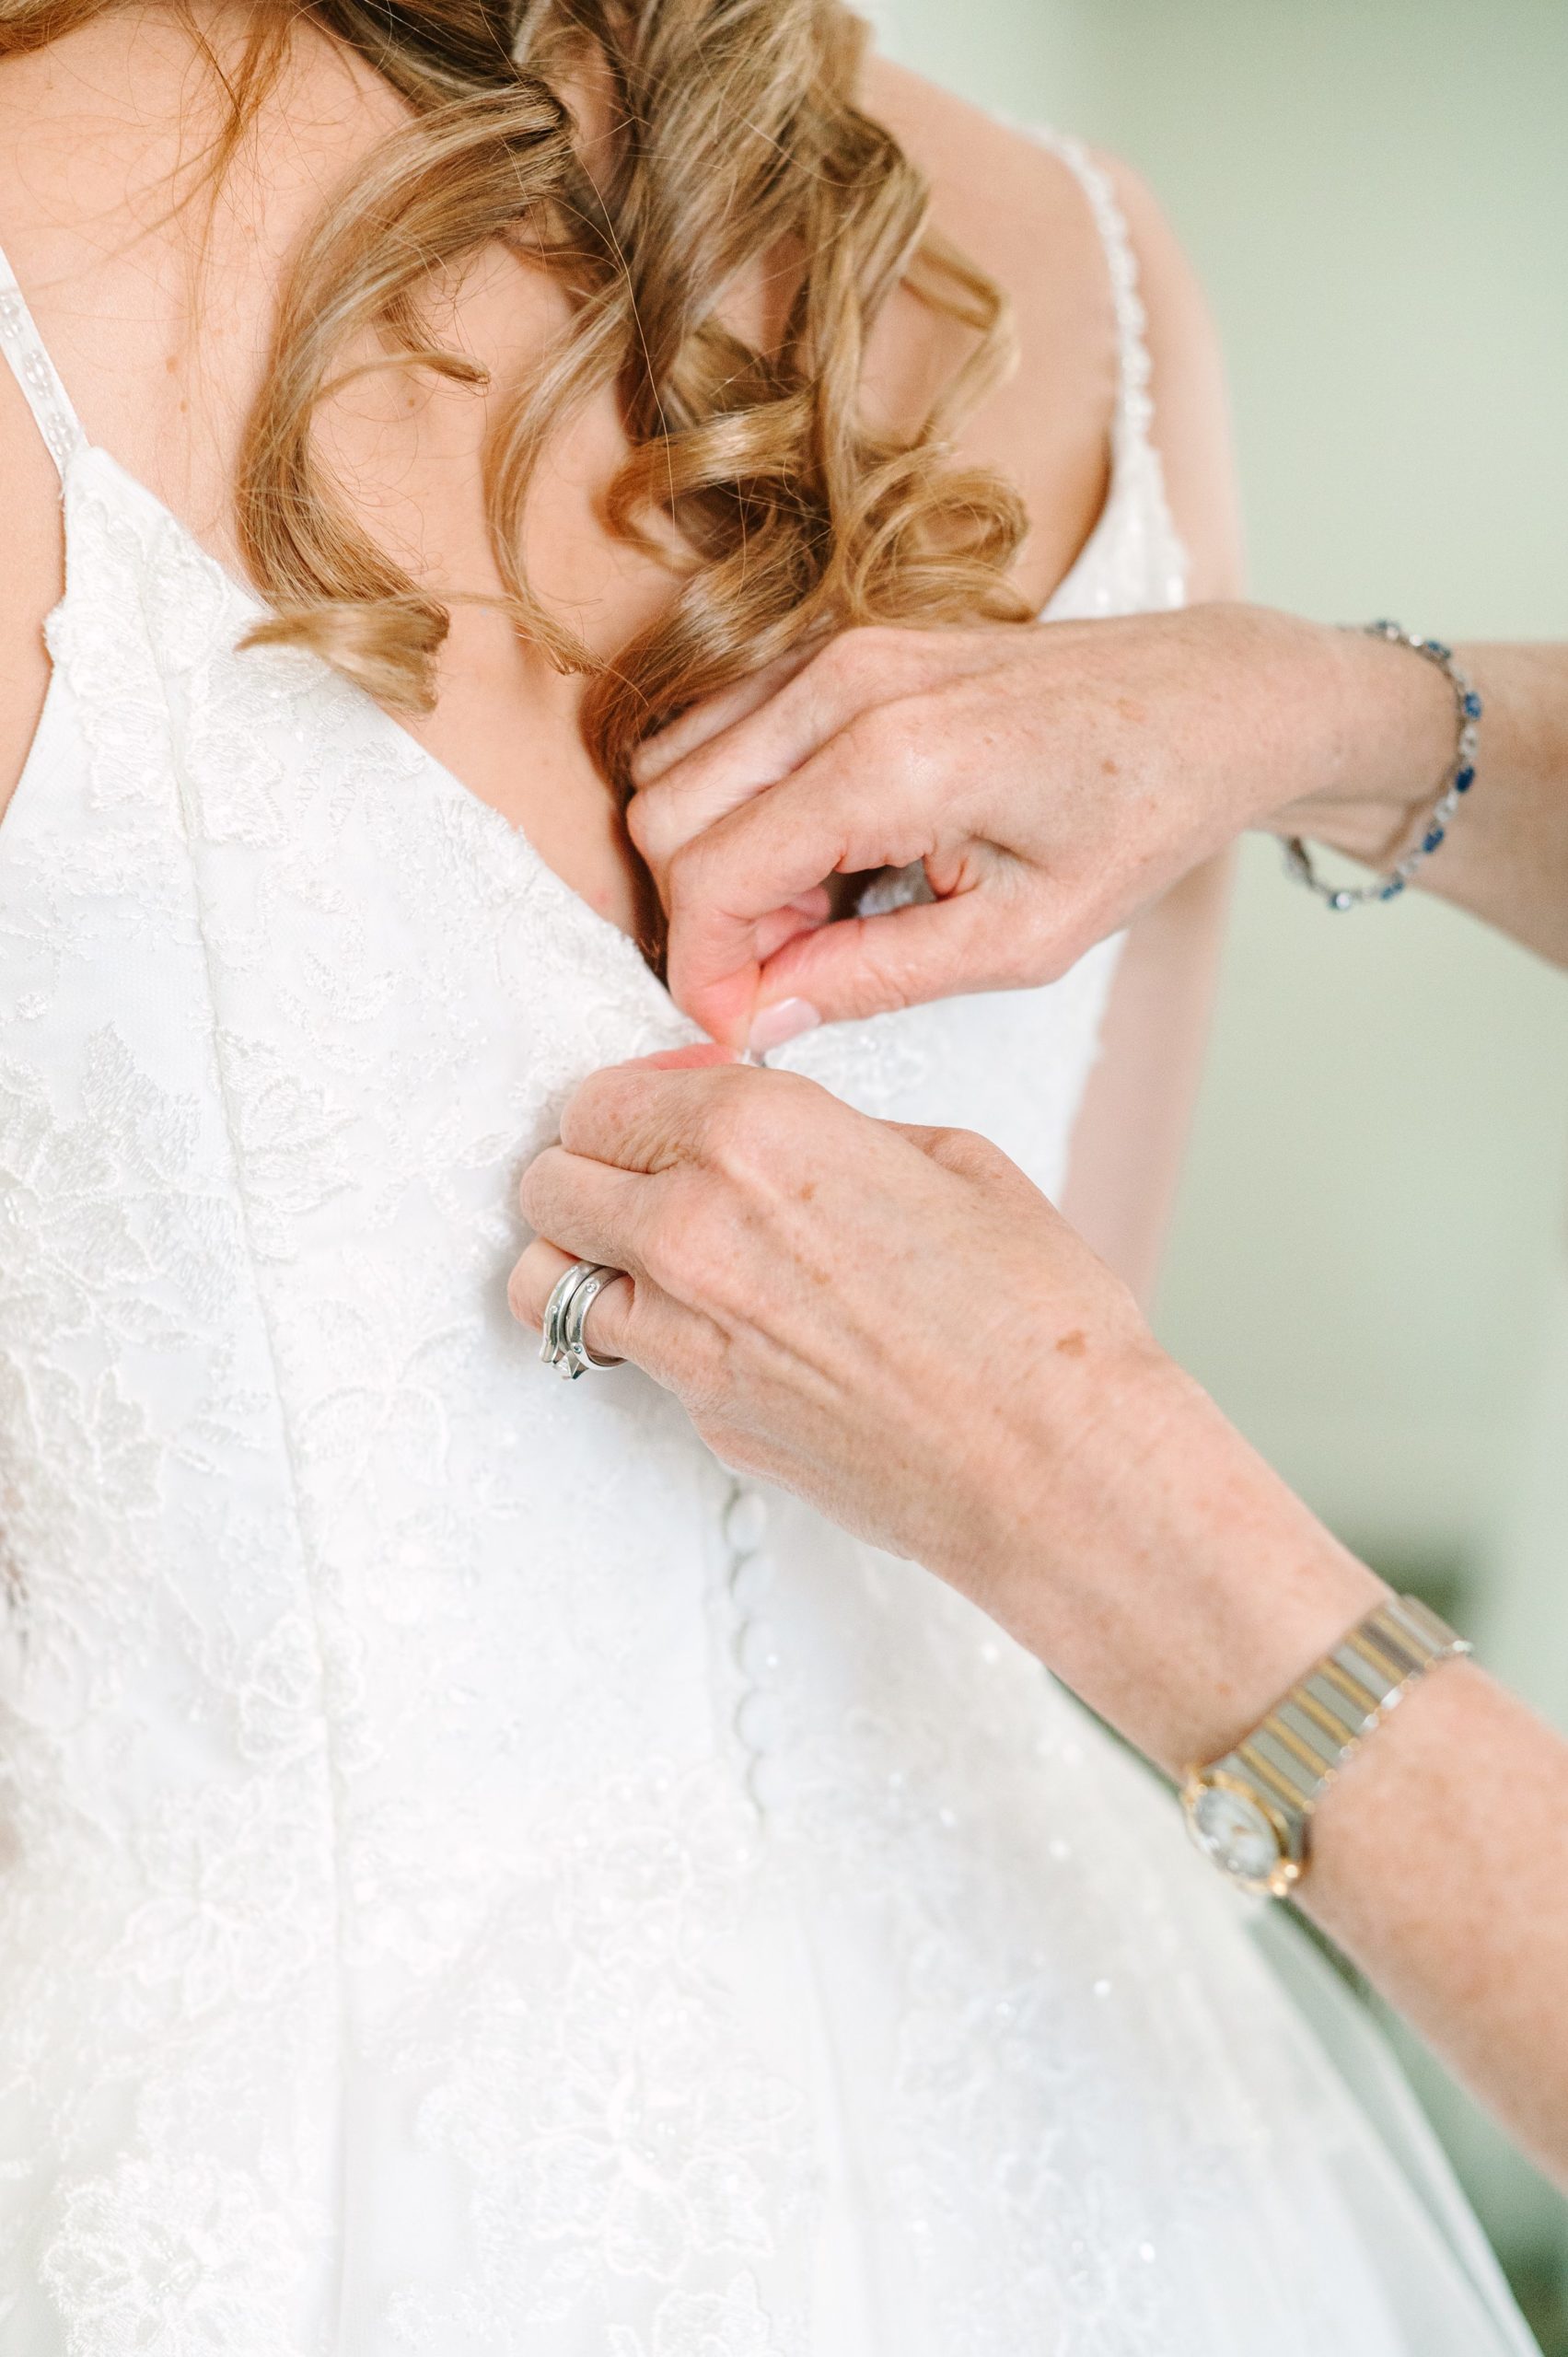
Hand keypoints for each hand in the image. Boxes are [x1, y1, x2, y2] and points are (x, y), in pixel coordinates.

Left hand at [508, 1048, 1152, 1607]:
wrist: (1054, 1463)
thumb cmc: (1032, 1317)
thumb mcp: (949, 1159)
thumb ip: (829, 1130)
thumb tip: (773, 1134)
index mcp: (756, 1130)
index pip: (605, 1096)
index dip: (634, 1104)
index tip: (664, 1118)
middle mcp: (694, 1222)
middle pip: (551, 1175)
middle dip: (589, 1170)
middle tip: (641, 1181)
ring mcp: (682, 1331)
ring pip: (542, 1276)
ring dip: (579, 1258)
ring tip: (638, 1261)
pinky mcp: (697, 1415)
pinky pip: (620, 1356)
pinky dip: (638, 1338)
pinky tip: (715, 1333)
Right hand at [629, 604, 1363, 1048]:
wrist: (1212, 700)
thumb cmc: (1140, 814)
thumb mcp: (1025, 939)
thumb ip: (876, 978)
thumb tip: (760, 1016)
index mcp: (891, 759)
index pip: (710, 873)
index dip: (702, 973)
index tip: (739, 1029)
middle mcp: (840, 685)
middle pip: (664, 814)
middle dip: (702, 917)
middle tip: (789, 979)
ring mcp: (834, 652)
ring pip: (676, 768)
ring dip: (716, 863)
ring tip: (816, 923)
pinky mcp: (840, 648)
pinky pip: (723, 732)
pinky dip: (739, 811)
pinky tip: (828, 864)